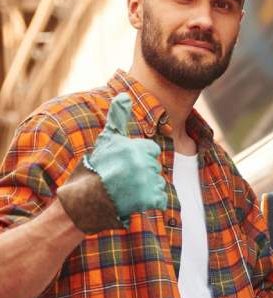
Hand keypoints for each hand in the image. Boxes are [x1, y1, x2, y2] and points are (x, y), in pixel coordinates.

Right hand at [57, 94, 166, 232]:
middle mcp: (142, 164)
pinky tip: (134, 200)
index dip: (139, 157)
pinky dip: (150, 201)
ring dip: (146, 187)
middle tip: (123, 178)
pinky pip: (160, 199)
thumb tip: (124, 95)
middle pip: (154, 166)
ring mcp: (147, 182)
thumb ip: (118, 117)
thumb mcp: (107, 139)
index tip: (124, 163)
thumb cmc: (98, 166)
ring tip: (126, 189)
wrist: (87, 199)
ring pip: (158, 182)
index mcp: (135, 148)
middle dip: (142, 172)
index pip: (152, 150)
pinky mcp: (150, 200)